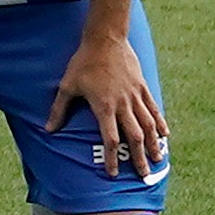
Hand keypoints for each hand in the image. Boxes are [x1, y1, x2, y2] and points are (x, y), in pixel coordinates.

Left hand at [45, 30, 166, 179]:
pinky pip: (154, 109)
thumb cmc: (83, 62)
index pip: (111, 139)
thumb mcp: (67, 86)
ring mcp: (136, 96)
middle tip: (143, 175)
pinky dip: (160, 123)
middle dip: (139, 158)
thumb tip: (48, 129)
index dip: (113, 158)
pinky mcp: (143, 87)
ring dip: (154, 144)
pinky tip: (165, 135)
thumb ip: (59, 110)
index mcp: (105, 107)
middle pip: (135, 137)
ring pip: (149, 125)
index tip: (112, 173)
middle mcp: (123, 105)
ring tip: (158, 160)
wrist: (106, 39)